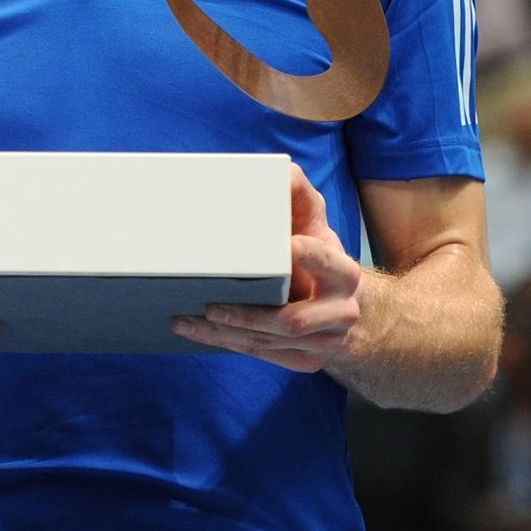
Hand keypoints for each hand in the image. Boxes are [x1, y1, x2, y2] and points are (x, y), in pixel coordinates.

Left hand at [173, 163, 359, 370]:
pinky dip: (228, 344)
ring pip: (270, 342)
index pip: (329, 263)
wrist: (339, 303)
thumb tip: (282, 170)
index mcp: (344, 273)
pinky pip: (264, 354)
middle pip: (291, 320)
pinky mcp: (307, 360)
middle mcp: (342, 311)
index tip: (288, 244)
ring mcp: (326, 341)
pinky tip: (200, 332)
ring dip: (225, 334)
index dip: (311, 257)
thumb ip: (297, 194)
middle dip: (248, 315)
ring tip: (186, 320)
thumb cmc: (314, 250)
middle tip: (210, 305)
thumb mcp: (311, 220)